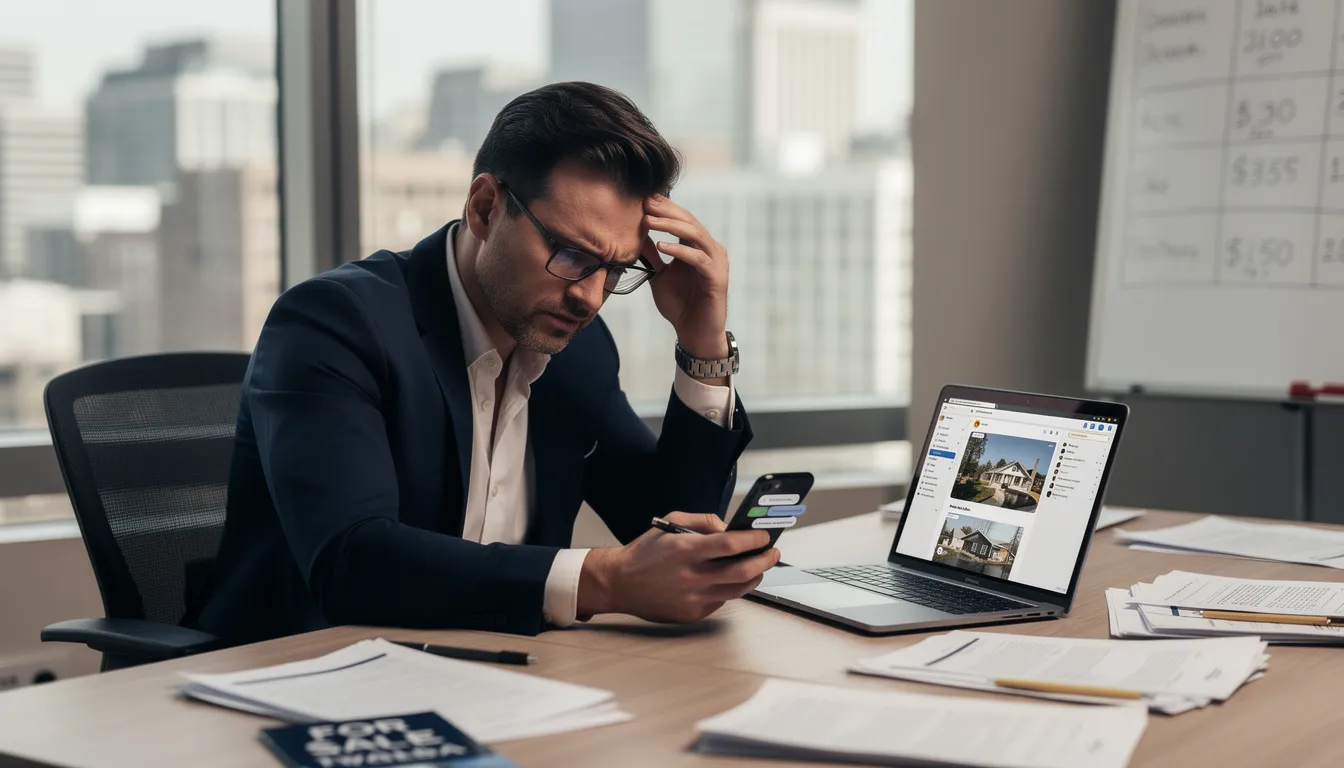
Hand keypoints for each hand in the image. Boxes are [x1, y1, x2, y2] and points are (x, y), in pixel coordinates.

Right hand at [578, 512, 779, 622]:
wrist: (620, 583)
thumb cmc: (645, 552)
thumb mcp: (670, 523)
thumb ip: (703, 522)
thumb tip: (730, 528)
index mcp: (686, 550)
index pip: (731, 544)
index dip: (754, 539)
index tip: (764, 535)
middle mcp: (691, 576)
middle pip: (742, 571)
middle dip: (764, 560)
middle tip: (773, 552)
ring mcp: (693, 598)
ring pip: (737, 590)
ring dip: (755, 577)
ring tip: (759, 567)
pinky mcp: (692, 613)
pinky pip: (721, 601)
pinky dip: (730, 589)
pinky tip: (731, 579)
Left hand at [642, 196, 729, 360]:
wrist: (694, 333)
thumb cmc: (680, 305)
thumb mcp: (660, 276)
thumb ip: (652, 256)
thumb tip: (636, 235)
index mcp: (698, 247)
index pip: (683, 220)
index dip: (665, 208)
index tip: (643, 198)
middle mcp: (711, 250)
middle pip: (690, 221)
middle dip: (666, 211)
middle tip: (645, 202)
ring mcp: (716, 262)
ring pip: (695, 235)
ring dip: (670, 226)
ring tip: (648, 221)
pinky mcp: (717, 278)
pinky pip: (698, 259)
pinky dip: (679, 250)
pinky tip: (661, 246)